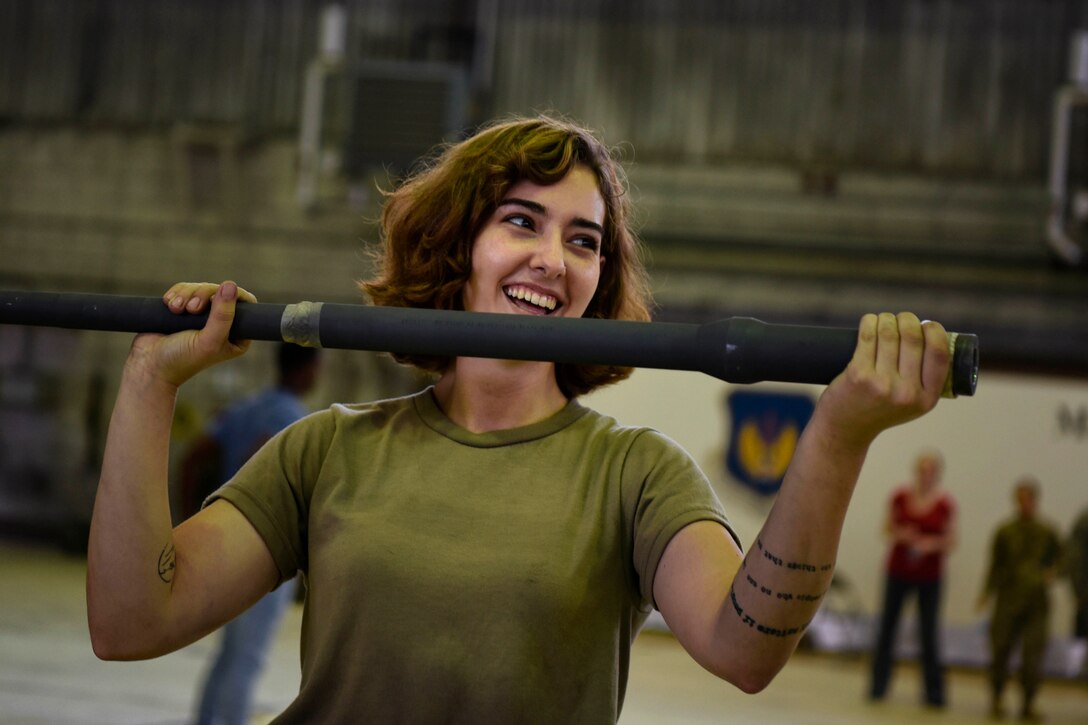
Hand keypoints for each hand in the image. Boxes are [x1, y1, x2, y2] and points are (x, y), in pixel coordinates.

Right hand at [125, 281, 257, 387]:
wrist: (148, 365)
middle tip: (191, 309)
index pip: (246, 305)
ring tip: (176, 309)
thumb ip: (222, 316)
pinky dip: (176, 294)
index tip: (213, 301)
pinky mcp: (183, 310)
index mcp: (237, 336)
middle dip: (204, 294)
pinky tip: (169, 305)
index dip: (233, 295)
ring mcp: (201, 316)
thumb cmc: (181, 359)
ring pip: (200, 288)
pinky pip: (184, 289)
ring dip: (187, 294)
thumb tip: (230, 285)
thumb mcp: (208, 341)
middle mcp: (222, 325)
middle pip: (221, 291)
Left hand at [815, 312, 949, 450]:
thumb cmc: (879, 409)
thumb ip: (924, 378)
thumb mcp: (912, 403)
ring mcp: (882, 384)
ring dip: (886, 319)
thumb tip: (931, 335)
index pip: (940, 354)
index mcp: (926, 399)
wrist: (845, 429)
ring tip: (883, 320)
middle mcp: (906, 393)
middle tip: (901, 320)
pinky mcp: (858, 375)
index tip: (927, 325)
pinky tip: (870, 321)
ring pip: (889, 333)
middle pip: (913, 338)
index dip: (935, 331)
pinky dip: (869, 322)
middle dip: (907, 320)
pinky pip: (867, 336)